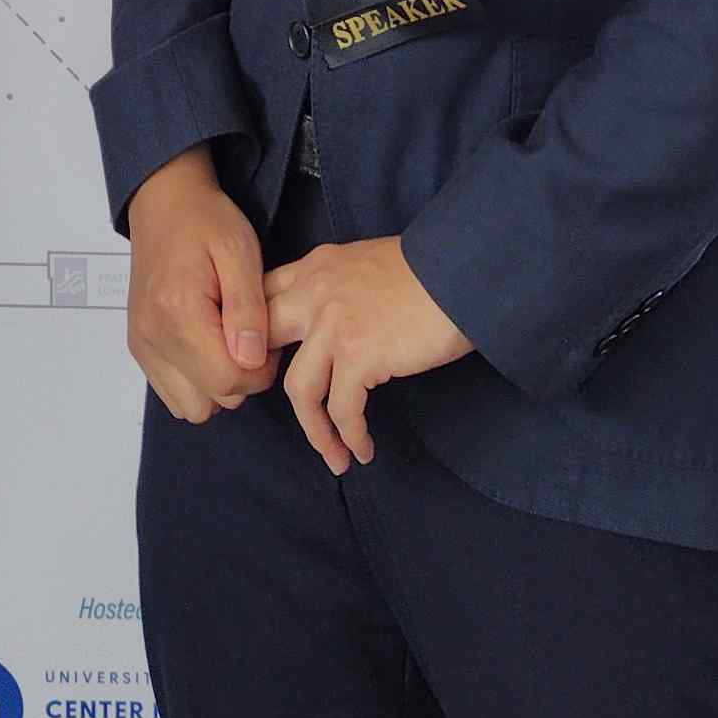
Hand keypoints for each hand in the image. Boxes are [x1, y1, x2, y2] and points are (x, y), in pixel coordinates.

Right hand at [125, 149, 272, 422]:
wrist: (163, 201)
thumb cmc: (206, 220)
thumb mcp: (239, 251)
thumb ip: (248, 308)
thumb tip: (252, 360)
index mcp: (177, 311)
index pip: (229, 380)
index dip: (260, 368)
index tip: (264, 334)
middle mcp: (152, 336)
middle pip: (212, 400)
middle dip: (241, 377)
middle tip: (247, 334)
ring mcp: (141, 344)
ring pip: (192, 407)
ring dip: (217, 384)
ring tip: (227, 341)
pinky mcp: (139, 347)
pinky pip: (172, 394)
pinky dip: (195, 381)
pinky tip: (206, 345)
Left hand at [262, 234, 472, 472]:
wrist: (463, 272)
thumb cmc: (430, 269)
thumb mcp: (367, 261)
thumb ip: (340, 285)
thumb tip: (339, 323)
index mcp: (315, 267)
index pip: (261, 298)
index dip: (254, 335)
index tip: (267, 367)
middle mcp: (314, 293)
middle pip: (262, 343)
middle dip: (259, 382)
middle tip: (288, 412)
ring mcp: (333, 325)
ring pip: (299, 390)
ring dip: (315, 431)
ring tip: (335, 456)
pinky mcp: (359, 354)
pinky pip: (342, 409)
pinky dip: (350, 436)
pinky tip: (362, 449)